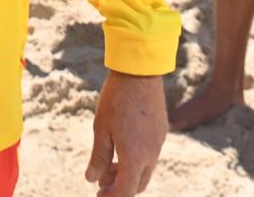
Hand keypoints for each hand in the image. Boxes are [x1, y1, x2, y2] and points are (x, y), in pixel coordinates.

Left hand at [85, 71, 167, 195]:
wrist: (139, 70)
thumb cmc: (116, 99)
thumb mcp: (101, 128)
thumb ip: (98, 157)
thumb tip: (91, 180)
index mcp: (135, 157)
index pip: (126, 192)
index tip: (98, 195)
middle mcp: (151, 153)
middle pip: (138, 183)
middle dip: (120, 186)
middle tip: (101, 181)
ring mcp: (159, 140)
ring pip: (146, 168)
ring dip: (129, 172)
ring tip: (109, 162)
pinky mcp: (162, 128)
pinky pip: (151, 152)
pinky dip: (137, 157)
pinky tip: (123, 144)